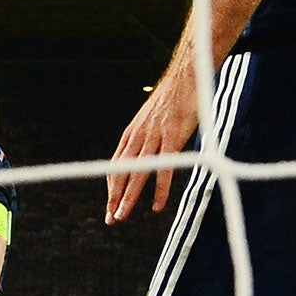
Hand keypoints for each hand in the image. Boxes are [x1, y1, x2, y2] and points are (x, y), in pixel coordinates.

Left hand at [106, 72, 201, 224]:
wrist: (185, 77)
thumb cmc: (172, 99)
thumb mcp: (152, 119)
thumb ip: (147, 137)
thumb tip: (146, 152)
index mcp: (132, 134)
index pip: (116, 166)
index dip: (112, 187)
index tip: (110, 205)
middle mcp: (138, 137)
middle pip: (122, 173)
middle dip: (114, 198)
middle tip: (110, 219)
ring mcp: (154, 138)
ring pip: (137, 174)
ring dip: (129, 198)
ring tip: (122, 216)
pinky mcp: (172, 138)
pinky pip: (164, 169)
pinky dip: (159, 190)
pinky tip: (156, 206)